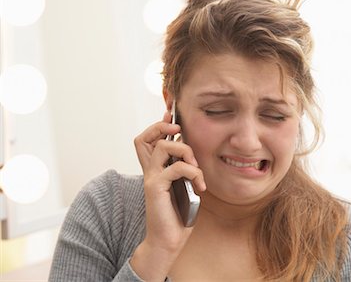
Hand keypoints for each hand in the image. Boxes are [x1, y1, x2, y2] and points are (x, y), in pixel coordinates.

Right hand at [131, 112, 205, 279]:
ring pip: (163, 147)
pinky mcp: (156, 187)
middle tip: (179, 130)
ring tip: (196, 167)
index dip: (157, 125)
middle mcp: (150, 171)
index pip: (147, 141)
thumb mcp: (185, 186)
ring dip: (186, 151)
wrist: (169, 240)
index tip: (171, 116)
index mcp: (156, 170)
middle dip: (163, 127)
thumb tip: (192, 152)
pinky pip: (176, 168)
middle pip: (144, 137)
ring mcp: (151, 178)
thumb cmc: (179, 215)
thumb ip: (185, 169)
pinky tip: (199, 185)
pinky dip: (192, 172)